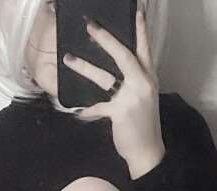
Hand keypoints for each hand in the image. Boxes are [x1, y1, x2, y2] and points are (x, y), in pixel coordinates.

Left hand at [62, 9, 165, 177]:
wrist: (147, 151)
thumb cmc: (143, 125)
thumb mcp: (144, 99)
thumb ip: (133, 84)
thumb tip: (115, 74)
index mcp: (149, 79)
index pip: (145, 50)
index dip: (141, 31)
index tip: (137, 12)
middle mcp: (142, 84)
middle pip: (123, 55)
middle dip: (105, 39)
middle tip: (90, 25)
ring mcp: (131, 98)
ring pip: (104, 77)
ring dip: (84, 67)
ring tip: (68, 59)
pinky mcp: (120, 113)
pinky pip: (98, 107)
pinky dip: (87, 110)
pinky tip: (78, 111)